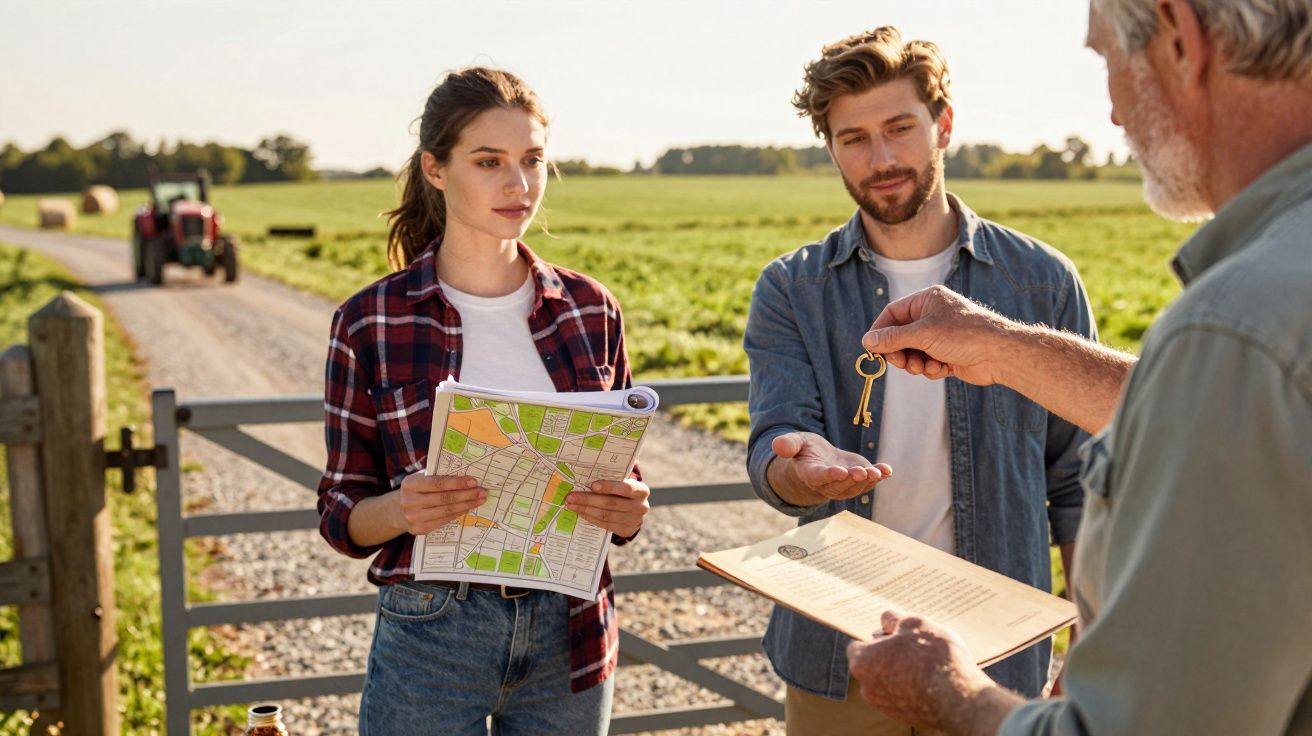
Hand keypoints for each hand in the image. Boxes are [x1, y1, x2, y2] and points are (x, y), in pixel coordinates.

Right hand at [396, 473, 486, 534]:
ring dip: (466, 505)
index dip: (457, 482)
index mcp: (410, 484)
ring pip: (446, 511)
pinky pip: (444, 520)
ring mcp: (414, 518)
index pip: (438, 483)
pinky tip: (468, 508)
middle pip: (445, 499)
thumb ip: (436, 475)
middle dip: (466, 494)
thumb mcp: (419, 478)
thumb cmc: (415, 490)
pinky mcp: (420, 529)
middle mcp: (410, 502)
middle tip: (482, 491)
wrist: (397, 511)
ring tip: (479, 500)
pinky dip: (458, 513)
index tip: (474, 481)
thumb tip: (464, 472)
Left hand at [565, 478, 649, 537]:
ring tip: (571, 505)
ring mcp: (635, 520)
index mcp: (642, 490)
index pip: (625, 488)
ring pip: (606, 515)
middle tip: (571, 496)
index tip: (591, 485)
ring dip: (586, 510)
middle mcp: (641, 506)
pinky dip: (591, 518)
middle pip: (611, 503)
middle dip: (588, 499)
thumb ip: (611, 479)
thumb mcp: (623, 483)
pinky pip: (605, 524)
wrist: (634, 511)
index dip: (609, 486)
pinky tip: (580, 512)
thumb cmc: (624, 491)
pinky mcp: (627, 531)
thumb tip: (586, 472)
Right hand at [772, 431, 890, 501]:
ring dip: (867, 481)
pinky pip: (869, 482)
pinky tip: (887, 470)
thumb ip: (788, 444)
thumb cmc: (804, 450)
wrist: (818, 458)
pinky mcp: (858, 479)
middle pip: (840, 485)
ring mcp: (844, 484)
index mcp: (810, 474)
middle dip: (852, 479)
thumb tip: (777, 445)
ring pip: (856, 487)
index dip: (829, 475)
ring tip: (877, 472)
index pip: (819, 477)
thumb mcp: (795, 442)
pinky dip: (879, 476)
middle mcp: (828, 484)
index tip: (839, 472)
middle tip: (861, 472)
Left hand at [847, 610, 1015, 732]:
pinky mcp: (904, 716)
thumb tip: (887, 619)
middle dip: (890, 653)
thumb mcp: (914, 623)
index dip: (878, 636)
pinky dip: (914, 686)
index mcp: (863, 662)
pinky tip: (933, 678)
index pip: (859, 645)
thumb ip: (895, 619)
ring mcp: (885, 705)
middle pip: (875, 663)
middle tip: (914, 644)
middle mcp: (868, 688)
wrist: (959, 699)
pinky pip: (904, 694)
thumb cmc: (933, 658)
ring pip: (890, 680)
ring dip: (903, 670)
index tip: (895, 632)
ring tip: (928, 661)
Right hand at [863, 285, 1015, 384]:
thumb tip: (868, 341)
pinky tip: (941, 368)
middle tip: (900, 363)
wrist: (999, 354)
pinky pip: (927, 362)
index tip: (872, 348)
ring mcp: (941, 335)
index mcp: (927, 300)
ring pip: (913, 352)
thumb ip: (893, 338)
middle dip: (899, 352)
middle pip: (901, 335)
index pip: (893, 313)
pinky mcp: (948, 353)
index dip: (881, 331)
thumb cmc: (964, 335)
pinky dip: (930, 368)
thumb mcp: (923, 334)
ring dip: (915, 363)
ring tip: (924, 367)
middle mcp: (933, 315)